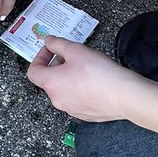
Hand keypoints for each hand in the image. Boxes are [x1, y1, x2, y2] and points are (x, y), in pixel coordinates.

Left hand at [26, 36, 142, 121]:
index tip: (51, 49)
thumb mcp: (75, 50)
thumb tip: (48, 41)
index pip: (33, 71)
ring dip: (68, 76)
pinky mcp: (85, 115)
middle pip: (49, 80)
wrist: (125, 96)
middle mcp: (57, 100)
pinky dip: (79, 88)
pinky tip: (93, 80)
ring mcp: (71, 110)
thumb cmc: (99, 73)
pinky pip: (76, 99)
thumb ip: (57, 44)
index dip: (40, 57)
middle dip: (56, 65)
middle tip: (71, 55)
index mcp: (51, 84)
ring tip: (84, 66)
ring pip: (63, 90)